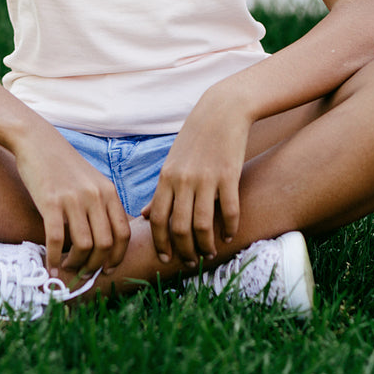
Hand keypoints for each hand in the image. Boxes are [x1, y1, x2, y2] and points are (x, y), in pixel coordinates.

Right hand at [13, 129, 130, 278]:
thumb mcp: (93, 181)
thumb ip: (103, 205)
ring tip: (67, 268)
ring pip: (84, 245)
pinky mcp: (50, 201)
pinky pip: (56, 239)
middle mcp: (95, 195)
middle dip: (95, 265)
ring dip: (76, 264)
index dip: (117, 256)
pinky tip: (51, 266)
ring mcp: (73, 198)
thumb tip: (108, 240)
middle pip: (105, 244)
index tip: (107, 269)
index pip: (123, 233)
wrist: (38, 142)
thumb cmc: (65, 166)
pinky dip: (55, 259)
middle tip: (84, 273)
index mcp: (109, 192)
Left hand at [142, 94, 250, 266]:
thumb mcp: (172, 163)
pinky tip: (228, 236)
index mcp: (166, 178)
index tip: (166, 259)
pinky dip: (229, 228)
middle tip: (191, 262)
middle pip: (179, 227)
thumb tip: (145, 216)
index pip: (157, 219)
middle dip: (184, 250)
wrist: (222, 112)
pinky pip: (229, 210)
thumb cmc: (195, 139)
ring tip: (210, 252)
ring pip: (202, 224)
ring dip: (206, 244)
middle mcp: (183, 180)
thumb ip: (161, 191)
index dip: (160, 243)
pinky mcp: (228, 175)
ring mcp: (206, 178)